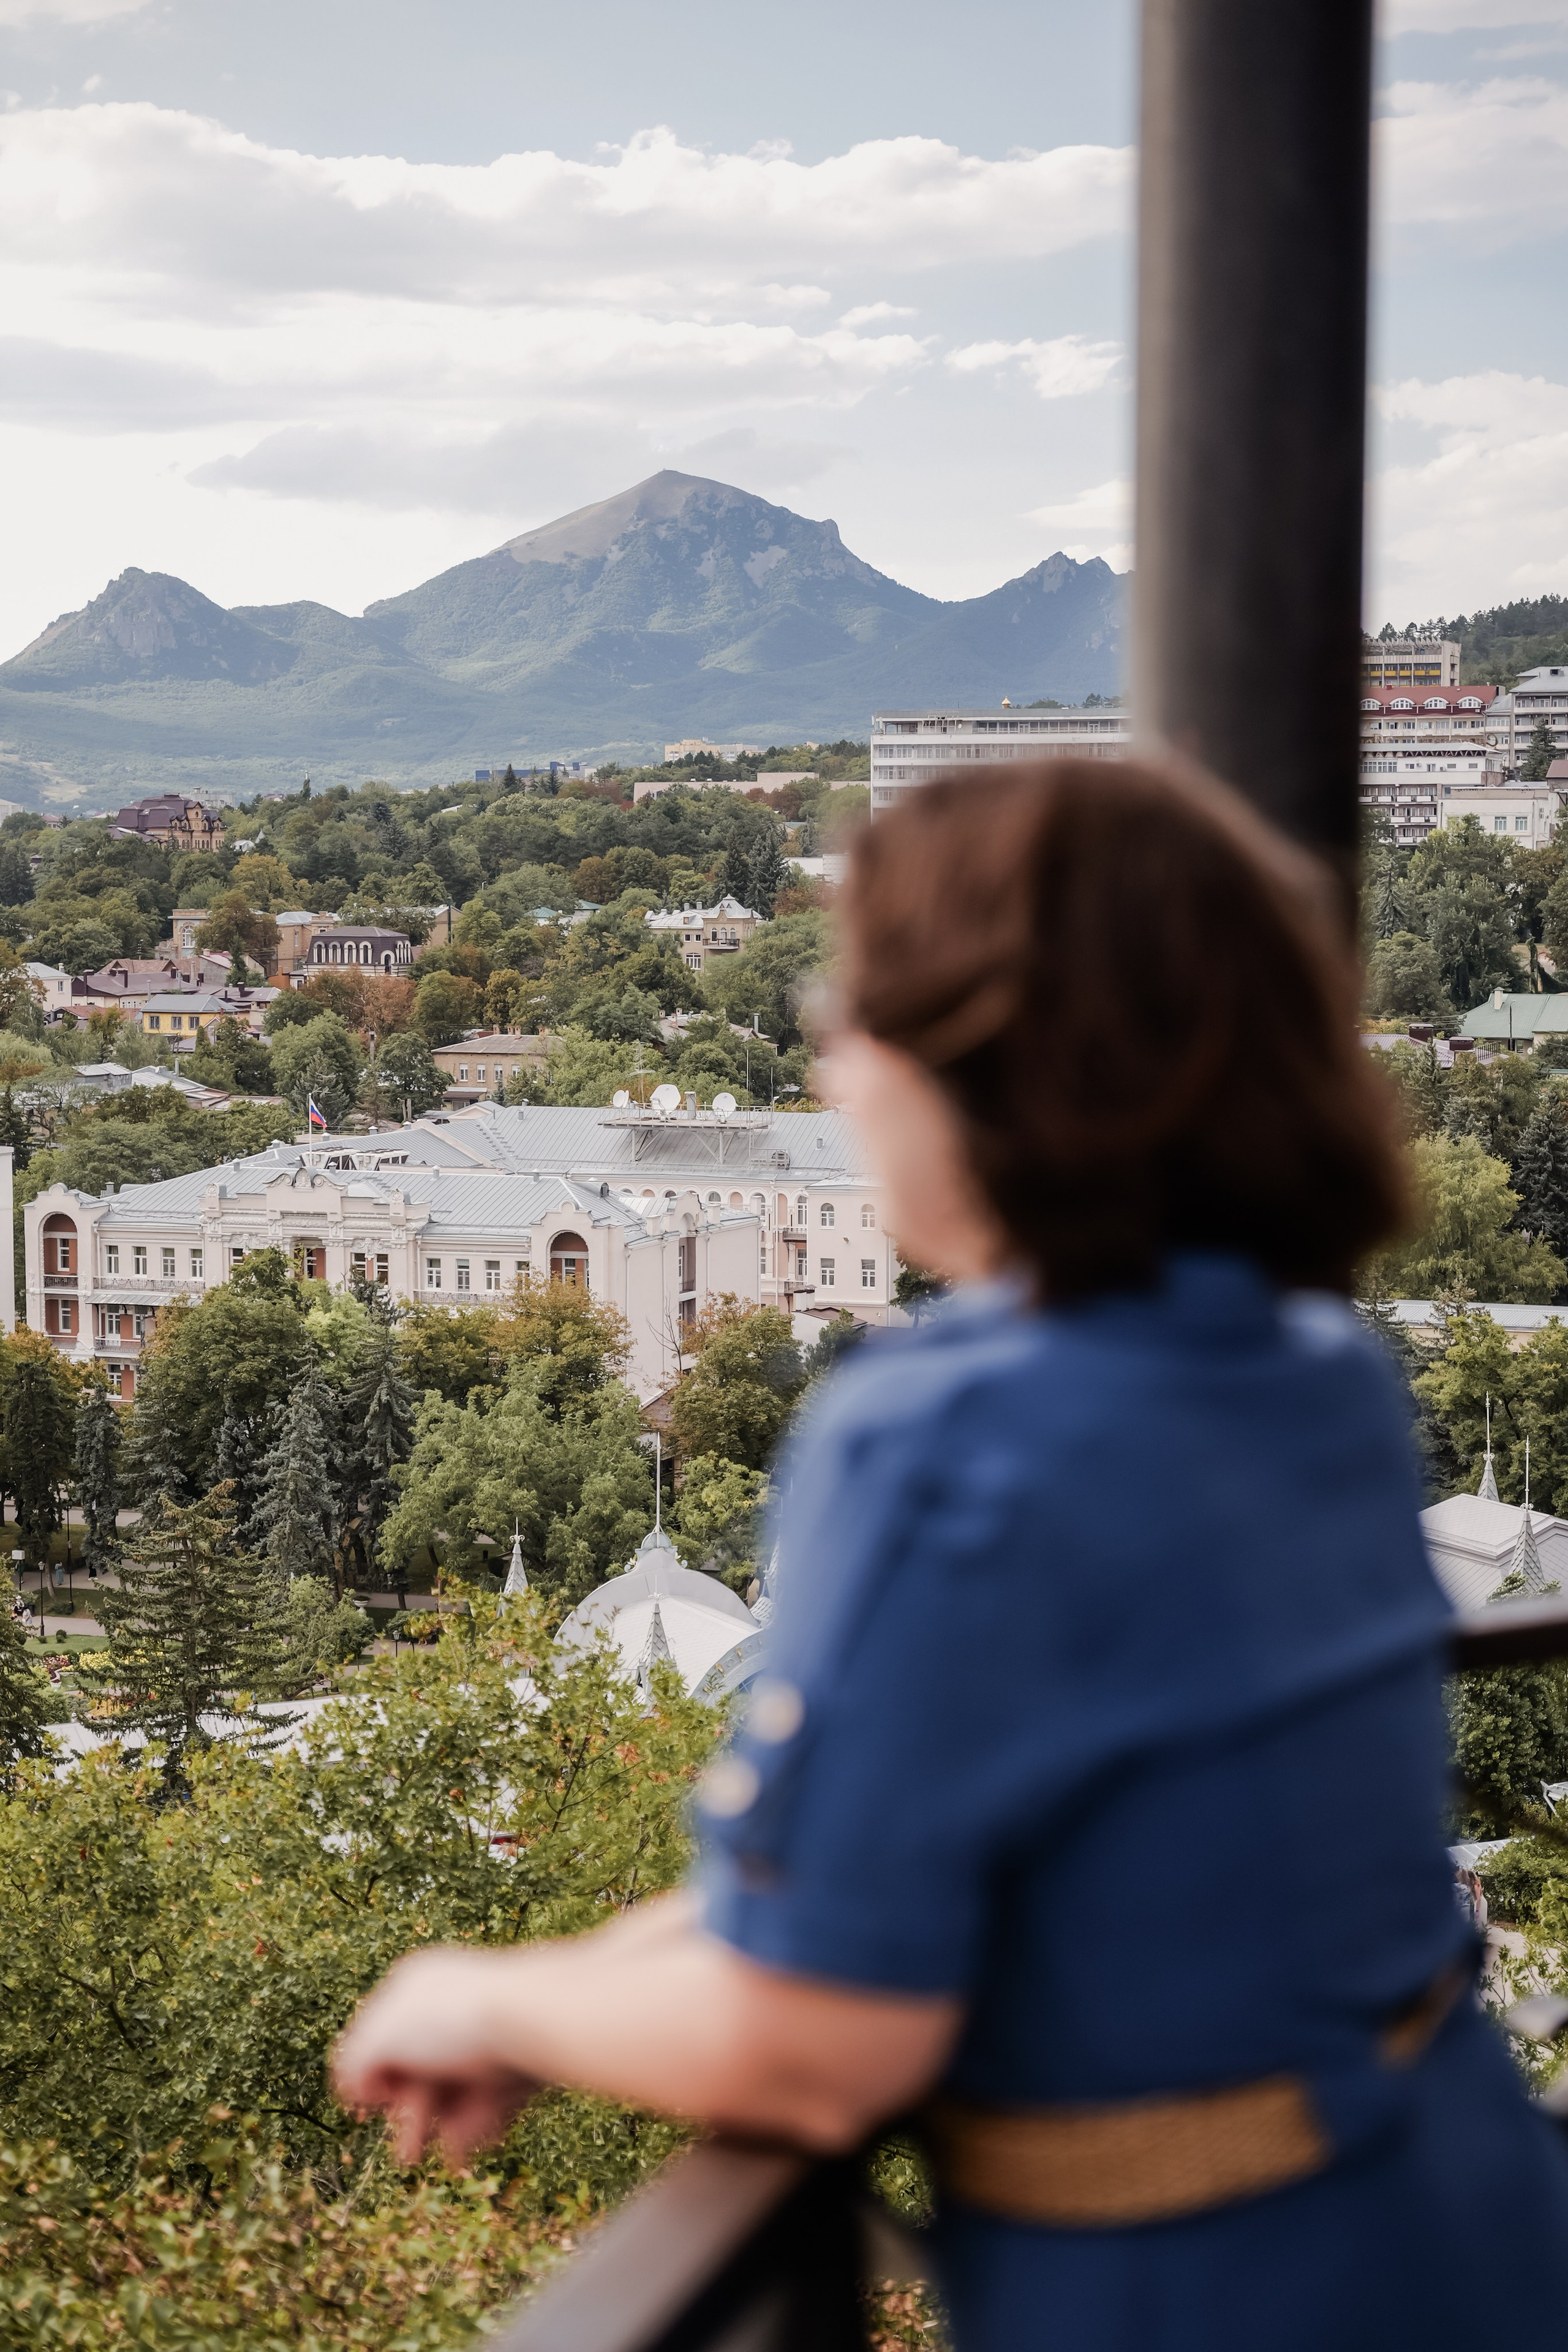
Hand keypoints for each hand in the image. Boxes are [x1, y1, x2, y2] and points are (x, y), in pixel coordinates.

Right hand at [332, 1945, 537, 2164]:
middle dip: (410, 2117)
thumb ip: (356, 2062)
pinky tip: (478, 2140)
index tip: (371, 2108)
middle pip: (418, 2071)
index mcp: (414, 1987)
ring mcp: (488, 2032)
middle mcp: (451, 2007)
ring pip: (456, 2092)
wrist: (536, 2017)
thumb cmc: (457, 2019)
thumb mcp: (384, 2036)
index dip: (370, 2076)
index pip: (379, 2036)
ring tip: (454, 2153)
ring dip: (447, 2127)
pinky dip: (480, 2123)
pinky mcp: (521, 2058)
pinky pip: (492, 2099)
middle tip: (409, 2156)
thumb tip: (355, 2087)